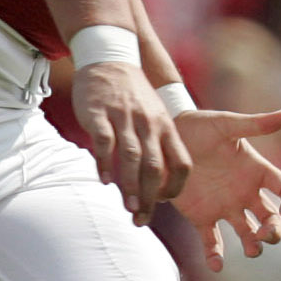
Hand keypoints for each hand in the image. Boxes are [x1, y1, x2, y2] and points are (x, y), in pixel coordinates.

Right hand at [71, 61, 188, 224]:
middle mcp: (149, 124)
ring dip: (131, 185)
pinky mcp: (100, 113)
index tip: (162, 203)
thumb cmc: (135, 98)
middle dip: (150, 197)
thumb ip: (159, 148)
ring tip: (129, 208)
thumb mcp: (157, 118)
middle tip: (142, 220)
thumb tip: (157, 188)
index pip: (181, 163)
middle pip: (155, 166)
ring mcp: (125, 118)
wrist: (112, 60)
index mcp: (167, 128)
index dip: (175, 187)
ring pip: (132, 156)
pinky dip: (105, 162)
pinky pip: (105, 141)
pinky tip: (104, 180)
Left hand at [173, 107, 280, 269]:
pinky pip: (213, 241)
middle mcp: (246, 193)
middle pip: (271, 218)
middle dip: (274, 229)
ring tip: (252, 250)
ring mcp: (226, 207)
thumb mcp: (226, 124)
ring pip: (248, 233)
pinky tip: (217, 265)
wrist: (166, 137)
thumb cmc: (199, 126)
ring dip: (253, 244)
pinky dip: (216, 256)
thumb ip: (254, 124)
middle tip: (266, 234)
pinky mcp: (203, 217)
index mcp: (257, 171)